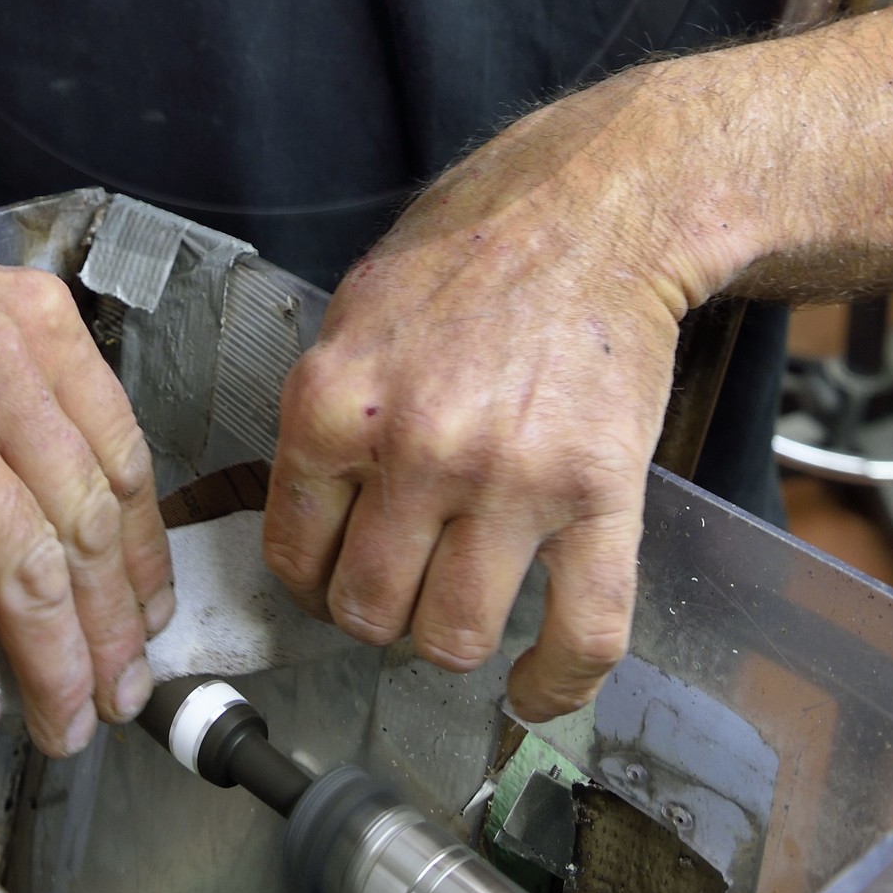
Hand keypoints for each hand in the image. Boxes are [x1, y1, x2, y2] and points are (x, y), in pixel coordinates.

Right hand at [0, 166, 172, 755]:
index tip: (147, 615)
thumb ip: (10, 393)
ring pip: (27, 576)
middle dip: (111, 632)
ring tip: (60, 720)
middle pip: (86, 530)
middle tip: (118, 694)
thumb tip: (47, 506)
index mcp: (32, 328)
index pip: (121, 461)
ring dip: (54, 669)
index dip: (143, 558)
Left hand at [262, 72, 732, 721]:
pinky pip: (582, 634)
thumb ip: (328, 413)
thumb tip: (306, 514)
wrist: (594, 207)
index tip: (333, 582)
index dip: (311, 582)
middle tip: (400, 589)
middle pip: (368, 610)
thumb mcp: (357, 312)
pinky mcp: (600, 492)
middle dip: (377, 615)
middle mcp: (416, 446)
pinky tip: (534, 686)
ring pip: (455, 637)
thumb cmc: (476, 248)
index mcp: (337, 399)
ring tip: (461, 609)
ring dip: (452, 639)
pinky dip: (555, 683)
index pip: (292, 552)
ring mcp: (511, 476)